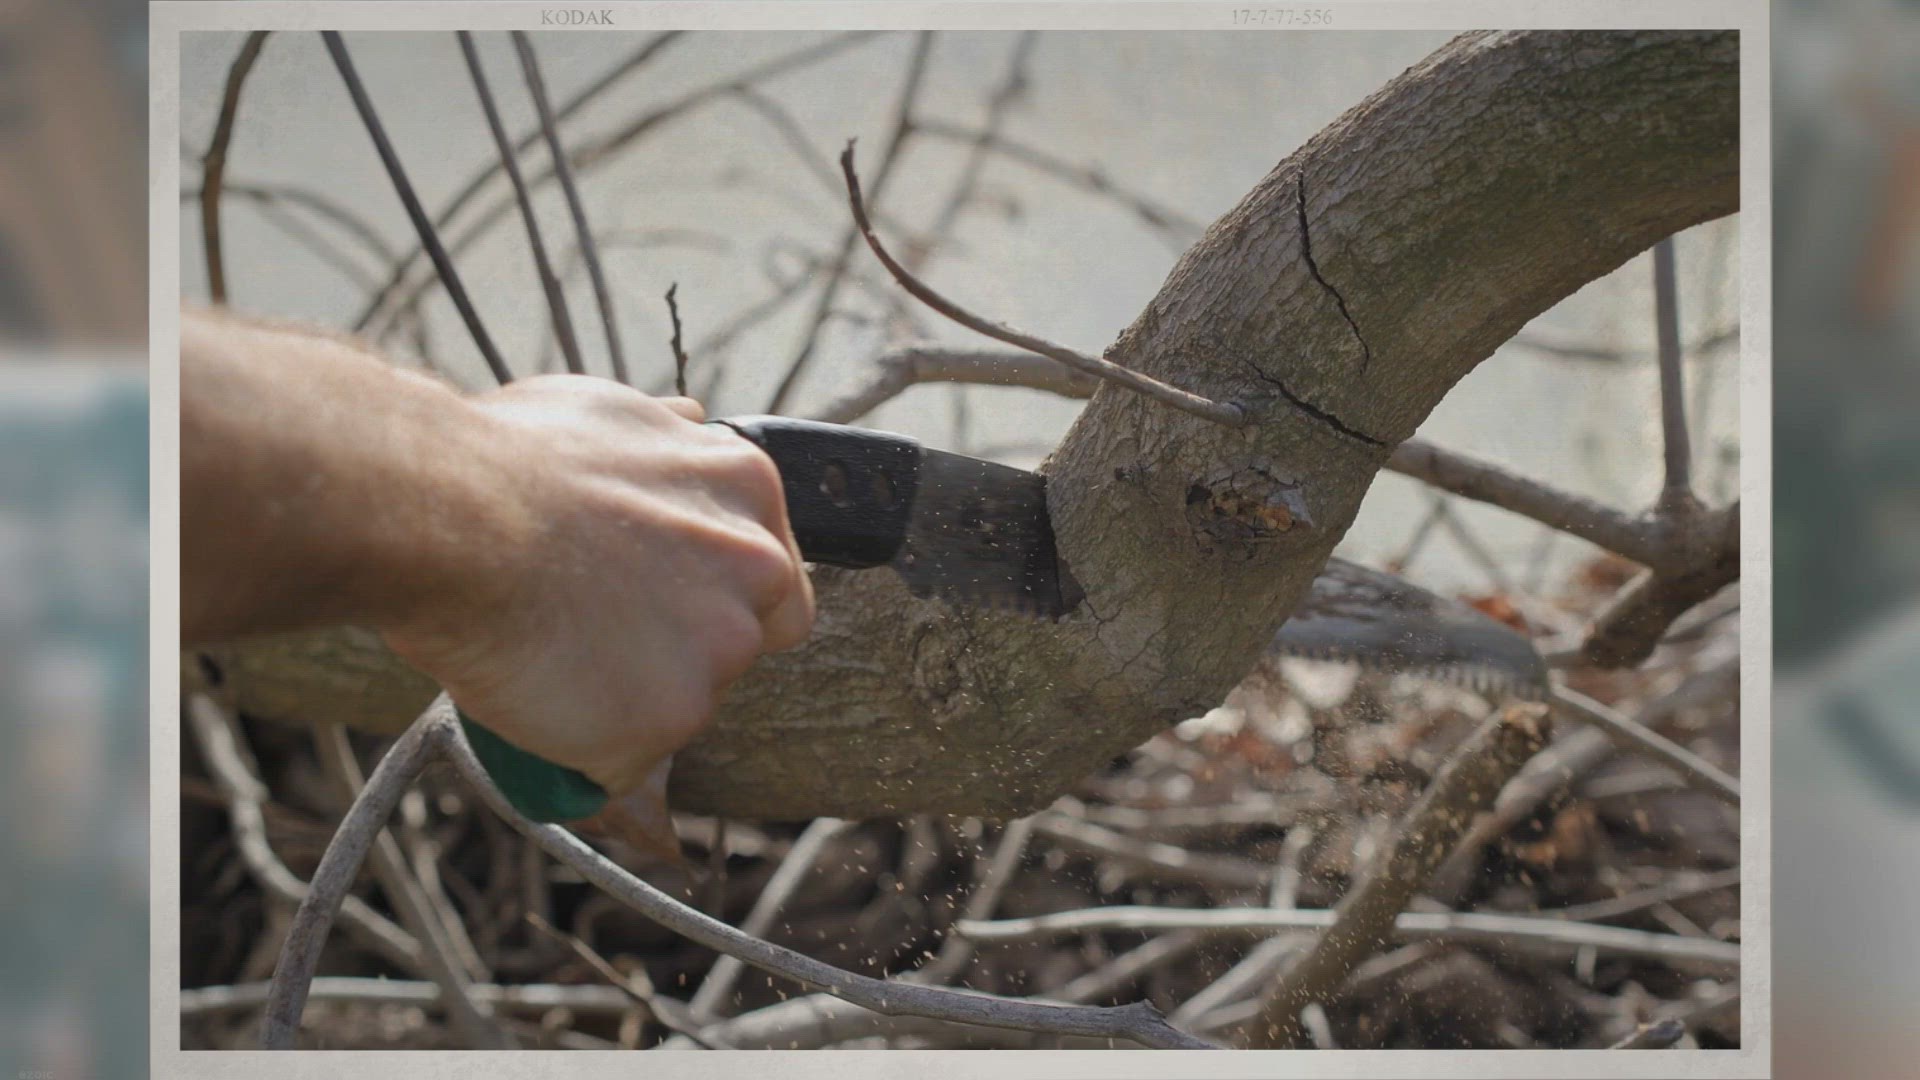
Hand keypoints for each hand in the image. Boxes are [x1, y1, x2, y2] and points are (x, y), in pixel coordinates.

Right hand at [381, 376, 813, 832]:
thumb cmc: (505, 457)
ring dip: (630, 699)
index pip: (772, 567)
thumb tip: (691, 425)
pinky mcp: (671, 717)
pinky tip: (535, 708)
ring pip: (686, 702)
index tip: (665, 602)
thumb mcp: (609, 412)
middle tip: (605, 639)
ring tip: (548, 663)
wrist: (446, 513)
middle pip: (745, 638)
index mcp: (746, 488)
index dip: (718, 592)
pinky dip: (585, 751)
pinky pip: (629, 759)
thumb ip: (667, 439)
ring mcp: (721, 648)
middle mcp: (757, 569)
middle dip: (685, 648)